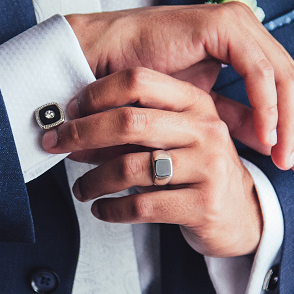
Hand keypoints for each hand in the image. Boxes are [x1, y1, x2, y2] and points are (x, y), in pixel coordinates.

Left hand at [42, 68, 261, 256]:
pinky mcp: (204, 205)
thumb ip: (127, 133)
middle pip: (128, 122)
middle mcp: (206, 129)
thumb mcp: (168, 140)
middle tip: (55, 145)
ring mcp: (208, 167)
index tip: (69, 111)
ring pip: (129, 167)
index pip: (138, 81)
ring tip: (81, 189)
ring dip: (92, 180)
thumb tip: (69, 135)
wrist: (238, 213)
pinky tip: (101, 209)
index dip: (95, 94)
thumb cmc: (192, 169)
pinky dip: (111, 209)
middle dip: (81, 134)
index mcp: (195, 102)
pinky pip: (140, 206)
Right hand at [66, 3, 293, 173]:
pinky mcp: (221, 27)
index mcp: (242, 48)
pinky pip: (257, 70)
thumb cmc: (143, 85)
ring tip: (284, 156)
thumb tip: (266, 142)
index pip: (284, 87)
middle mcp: (244, 33)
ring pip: (283, 77)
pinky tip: (265, 134)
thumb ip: (233, 118)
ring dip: (288, 121)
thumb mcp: (198, 108)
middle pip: (291, 82)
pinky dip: (265, 105)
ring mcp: (235, 26)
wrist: (104, 59)